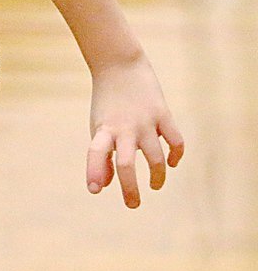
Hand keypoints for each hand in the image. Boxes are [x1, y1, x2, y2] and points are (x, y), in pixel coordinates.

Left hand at [86, 57, 184, 207]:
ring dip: (157, 176)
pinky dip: (176, 155)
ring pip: (155, 158)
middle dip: (131, 189)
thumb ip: (102, 156)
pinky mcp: (163, 114)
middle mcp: (124, 128)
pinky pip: (176, 141)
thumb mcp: (98, 126)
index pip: (96, 153)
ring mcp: (145, 121)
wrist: (119, 66)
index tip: (94, 190)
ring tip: (154, 185)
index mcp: (103, 129)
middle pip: (128, 165)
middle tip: (133, 205)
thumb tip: (106, 186)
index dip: (94, 172)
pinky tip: (172, 163)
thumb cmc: (107, 103)